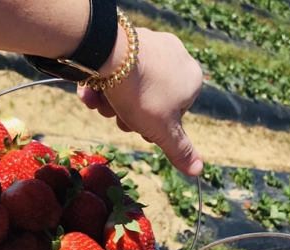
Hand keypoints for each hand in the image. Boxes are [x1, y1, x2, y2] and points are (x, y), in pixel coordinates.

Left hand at [77, 28, 203, 176]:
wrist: (110, 54)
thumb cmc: (143, 96)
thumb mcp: (162, 131)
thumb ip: (180, 151)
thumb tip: (198, 171)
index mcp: (191, 80)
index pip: (173, 114)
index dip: (154, 125)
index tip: (142, 126)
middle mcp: (176, 58)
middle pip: (150, 100)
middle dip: (129, 114)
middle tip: (119, 115)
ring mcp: (151, 44)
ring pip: (131, 85)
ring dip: (112, 101)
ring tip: (103, 101)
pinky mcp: (127, 37)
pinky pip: (117, 67)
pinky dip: (102, 83)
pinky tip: (91, 91)